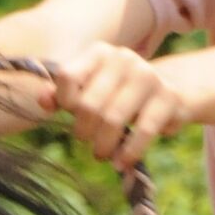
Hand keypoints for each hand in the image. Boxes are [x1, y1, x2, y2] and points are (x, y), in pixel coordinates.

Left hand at [48, 42, 190, 168]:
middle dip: (84, 131)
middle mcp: (124, 58)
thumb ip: (63, 95)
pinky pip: (143, 131)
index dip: (65, 102)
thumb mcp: (91, 89)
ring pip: (113, 119)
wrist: (171, 89)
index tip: (73, 114)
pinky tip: (122, 162)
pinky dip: (129, 152)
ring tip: (102, 154)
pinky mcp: (169, 98)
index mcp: (100, 53)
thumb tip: (43, 101)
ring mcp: (148, 76)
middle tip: (89, 142)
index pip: (67, 77)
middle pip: (89, 104)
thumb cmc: (120, 94)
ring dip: (104, 145)